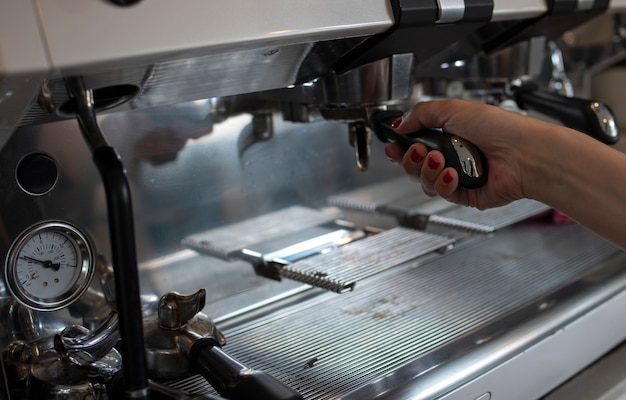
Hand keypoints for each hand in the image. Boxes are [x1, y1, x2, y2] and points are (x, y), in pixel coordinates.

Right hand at [385, 99, 546, 209]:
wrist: (523, 154)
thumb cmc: (499, 128)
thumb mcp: (453, 109)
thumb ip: (420, 114)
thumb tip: (399, 124)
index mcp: (449, 134)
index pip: (414, 144)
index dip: (401, 147)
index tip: (393, 145)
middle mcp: (452, 155)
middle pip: (414, 165)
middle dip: (410, 159)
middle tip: (417, 151)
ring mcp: (458, 176)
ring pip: (424, 181)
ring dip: (427, 170)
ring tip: (440, 159)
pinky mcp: (466, 195)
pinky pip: (442, 193)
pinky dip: (443, 183)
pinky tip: (453, 174)